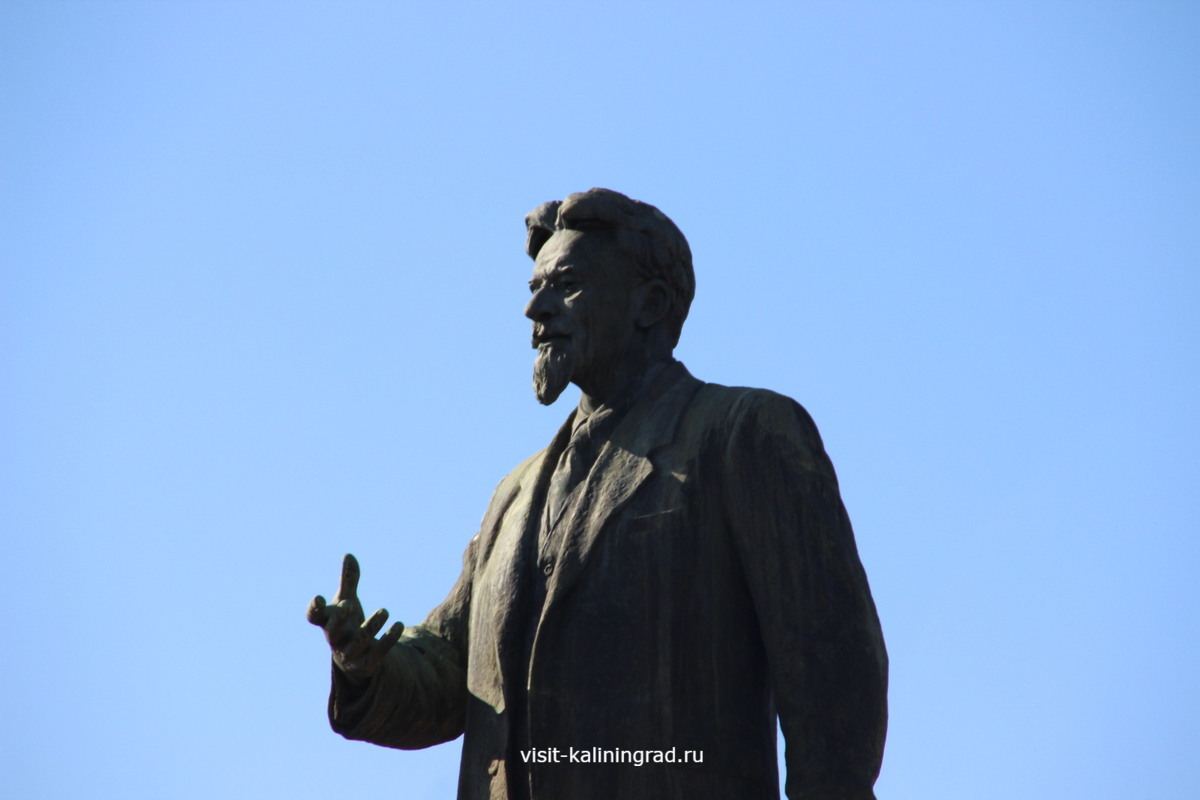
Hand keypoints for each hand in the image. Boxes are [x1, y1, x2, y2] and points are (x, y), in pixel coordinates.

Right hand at [307, 553, 404, 681]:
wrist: (357, 657)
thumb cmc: (349, 623)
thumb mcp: (347, 601)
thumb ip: (348, 581)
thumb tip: (349, 555)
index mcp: (328, 623)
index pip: (314, 617)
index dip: (314, 609)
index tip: (319, 598)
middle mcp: (336, 640)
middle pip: (333, 632)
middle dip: (339, 619)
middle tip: (348, 605)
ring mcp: (351, 654)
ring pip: (359, 642)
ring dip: (372, 626)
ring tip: (385, 610)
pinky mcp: (367, 664)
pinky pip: (378, 653)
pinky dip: (388, 639)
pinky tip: (398, 624)